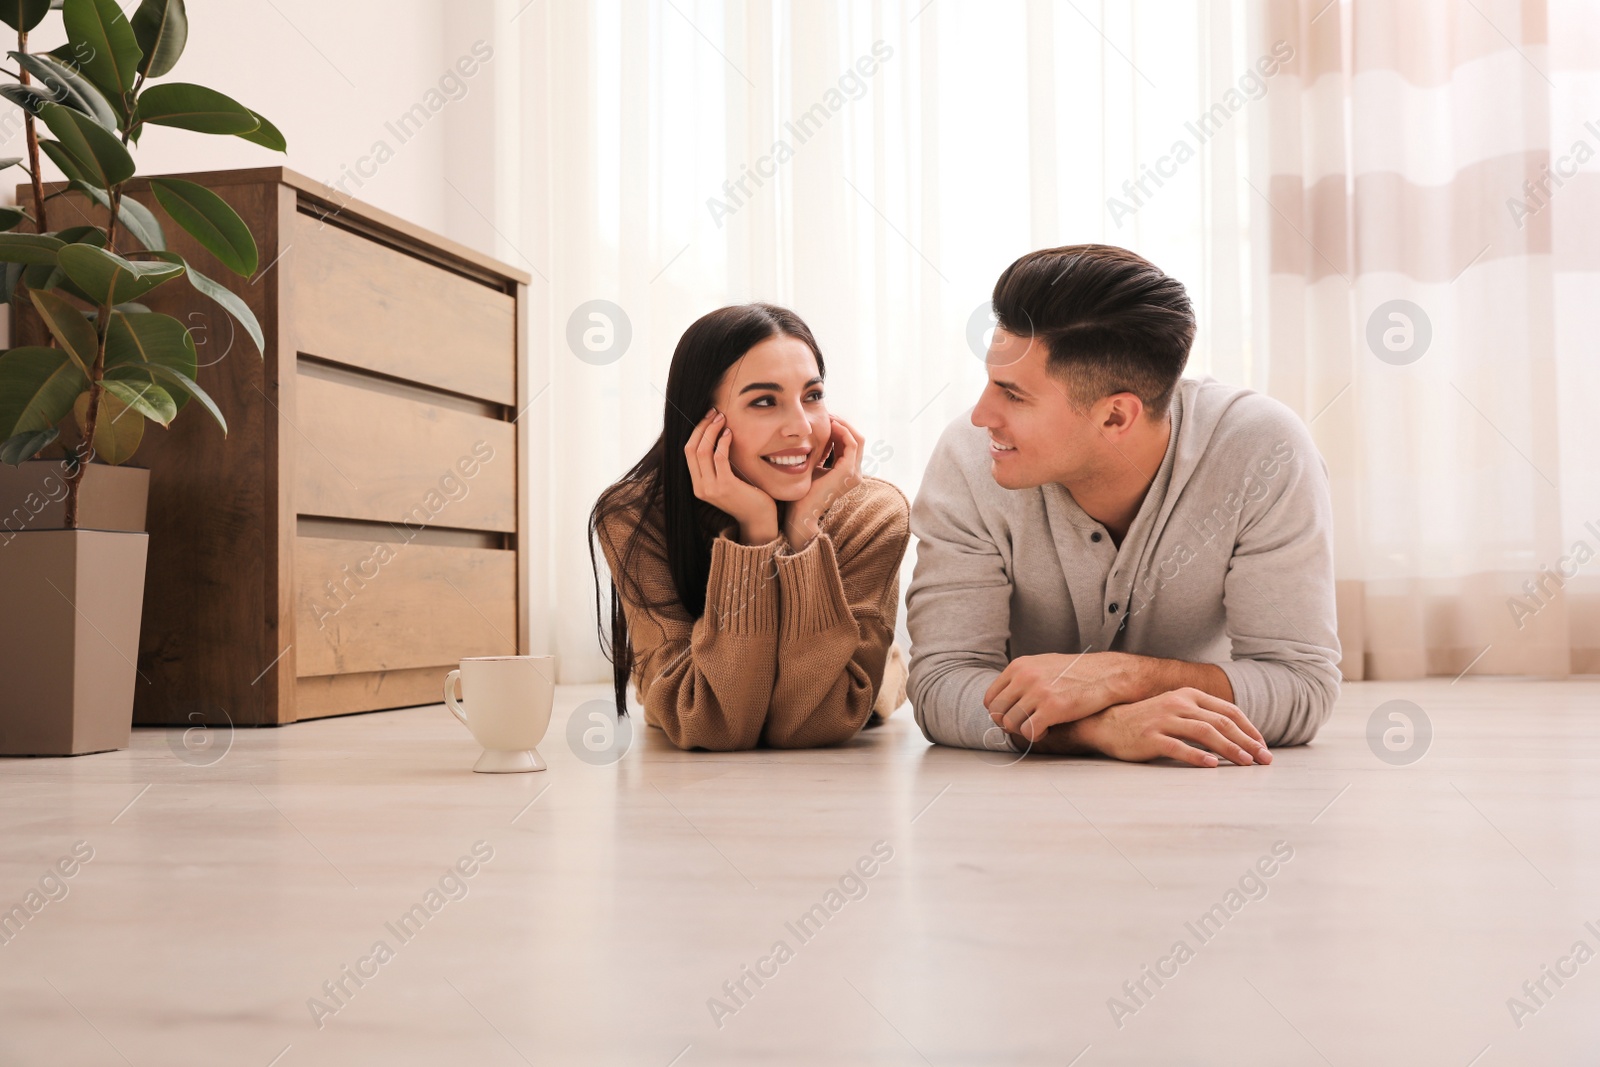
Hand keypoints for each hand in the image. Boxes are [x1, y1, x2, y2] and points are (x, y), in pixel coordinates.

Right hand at [684, 410, 778, 544]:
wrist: (759, 518)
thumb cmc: (746, 495)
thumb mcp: (725, 480)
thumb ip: (716, 465)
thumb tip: (714, 437)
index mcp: (697, 485)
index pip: (688, 451)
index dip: (696, 431)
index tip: (708, 417)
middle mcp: (700, 487)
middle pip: (692, 448)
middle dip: (702, 426)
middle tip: (715, 413)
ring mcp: (711, 488)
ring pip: (703, 450)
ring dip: (712, 430)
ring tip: (723, 419)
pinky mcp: (725, 486)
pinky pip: (719, 457)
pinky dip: (723, 441)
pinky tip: (730, 433)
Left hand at [782, 414, 864, 549]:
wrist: (799, 513)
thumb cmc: (802, 493)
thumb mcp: (812, 467)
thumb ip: (819, 454)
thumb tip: (814, 435)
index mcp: (848, 472)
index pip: (850, 443)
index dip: (840, 428)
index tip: (826, 418)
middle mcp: (855, 473)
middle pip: (857, 438)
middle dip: (843, 423)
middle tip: (828, 413)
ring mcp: (854, 474)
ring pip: (857, 438)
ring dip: (843, 425)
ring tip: (829, 417)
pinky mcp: (848, 472)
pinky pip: (852, 444)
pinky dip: (842, 431)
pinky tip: (829, 425)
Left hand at [985, 652, 1133, 740]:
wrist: (1107, 675)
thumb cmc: (1076, 673)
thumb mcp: (1043, 665)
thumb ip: (1022, 677)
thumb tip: (1004, 697)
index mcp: (1019, 666)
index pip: (991, 698)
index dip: (999, 713)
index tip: (1011, 718)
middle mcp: (1024, 677)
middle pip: (997, 713)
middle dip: (1008, 724)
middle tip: (1023, 726)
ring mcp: (1037, 692)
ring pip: (1011, 724)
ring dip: (1022, 731)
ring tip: (1038, 727)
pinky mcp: (1052, 708)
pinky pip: (1029, 732)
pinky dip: (1035, 736)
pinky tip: (1047, 731)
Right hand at [1068, 688, 1270, 767]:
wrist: (1107, 724)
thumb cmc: (1147, 721)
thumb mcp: (1176, 710)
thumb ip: (1201, 716)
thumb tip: (1236, 734)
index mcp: (1188, 695)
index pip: (1228, 711)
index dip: (1249, 729)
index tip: (1263, 746)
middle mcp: (1178, 704)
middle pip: (1221, 722)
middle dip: (1247, 741)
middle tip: (1264, 759)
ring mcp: (1163, 720)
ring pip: (1205, 733)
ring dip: (1230, 749)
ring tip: (1246, 763)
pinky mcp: (1150, 738)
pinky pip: (1178, 747)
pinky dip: (1197, 756)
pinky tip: (1212, 765)